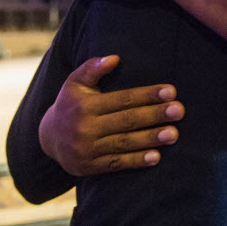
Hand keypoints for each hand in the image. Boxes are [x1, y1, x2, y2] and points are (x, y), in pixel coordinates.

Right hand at [39, 55, 184, 175]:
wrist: (48, 139)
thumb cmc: (71, 104)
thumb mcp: (75, 83)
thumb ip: (92, 68)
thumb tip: (115, 58)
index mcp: (84, 106)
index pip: (122, 99)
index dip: (147, 95)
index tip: (171, 91)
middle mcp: (84, 128)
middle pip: (127, 120)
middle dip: (155, 115)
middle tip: (179, 110)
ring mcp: (86, 149)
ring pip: (124, 143)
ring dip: (151, 139)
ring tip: (174, 134)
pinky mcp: (88, 167)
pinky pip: (116, 164)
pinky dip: (136, 161)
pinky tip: (156, 157)